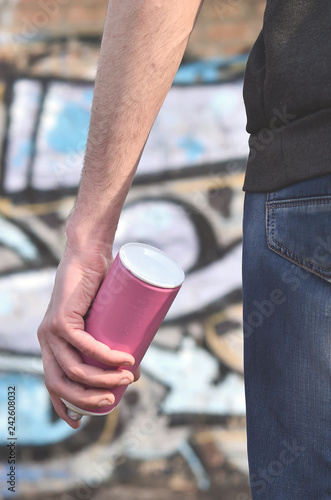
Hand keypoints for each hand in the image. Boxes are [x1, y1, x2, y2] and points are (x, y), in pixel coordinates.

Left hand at [37, 244, 140, 428]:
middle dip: (88, 398)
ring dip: (102, 379)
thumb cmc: (101, 288)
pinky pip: (82, 345)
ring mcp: (51, 330)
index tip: (80, 422)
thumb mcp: (107, 323)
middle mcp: (46, 341)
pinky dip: (105, 357)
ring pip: (73, 368)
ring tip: (129, 377)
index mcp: (52, 345)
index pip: (52, 384)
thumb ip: (116, 345)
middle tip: (115, 399)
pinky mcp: (62, 317)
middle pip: (60, 383)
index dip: (63, 407)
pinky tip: (123, 361)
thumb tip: (134, 373)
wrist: (89, 253)